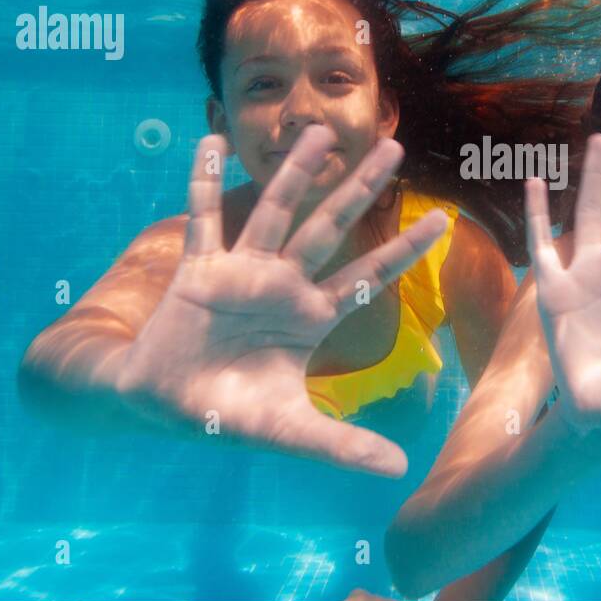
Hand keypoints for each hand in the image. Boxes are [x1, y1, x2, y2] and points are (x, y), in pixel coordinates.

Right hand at [116, 125, 447, 476]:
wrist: (160, 407)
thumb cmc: (226, 414)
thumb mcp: (290, 430)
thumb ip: (341, 445)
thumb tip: (399, 470)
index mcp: (310, 316)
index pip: (368, 275)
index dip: (403, 248)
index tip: (441, 217)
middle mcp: (282, 284)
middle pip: (330, 227)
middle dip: (359, 188)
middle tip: (394, 145)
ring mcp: (240, 272)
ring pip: (273, 210)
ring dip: (294, 173)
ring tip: (319, 131)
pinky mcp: (197, 270)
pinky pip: (201, 218)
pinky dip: (201, 181)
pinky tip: (208, 140)